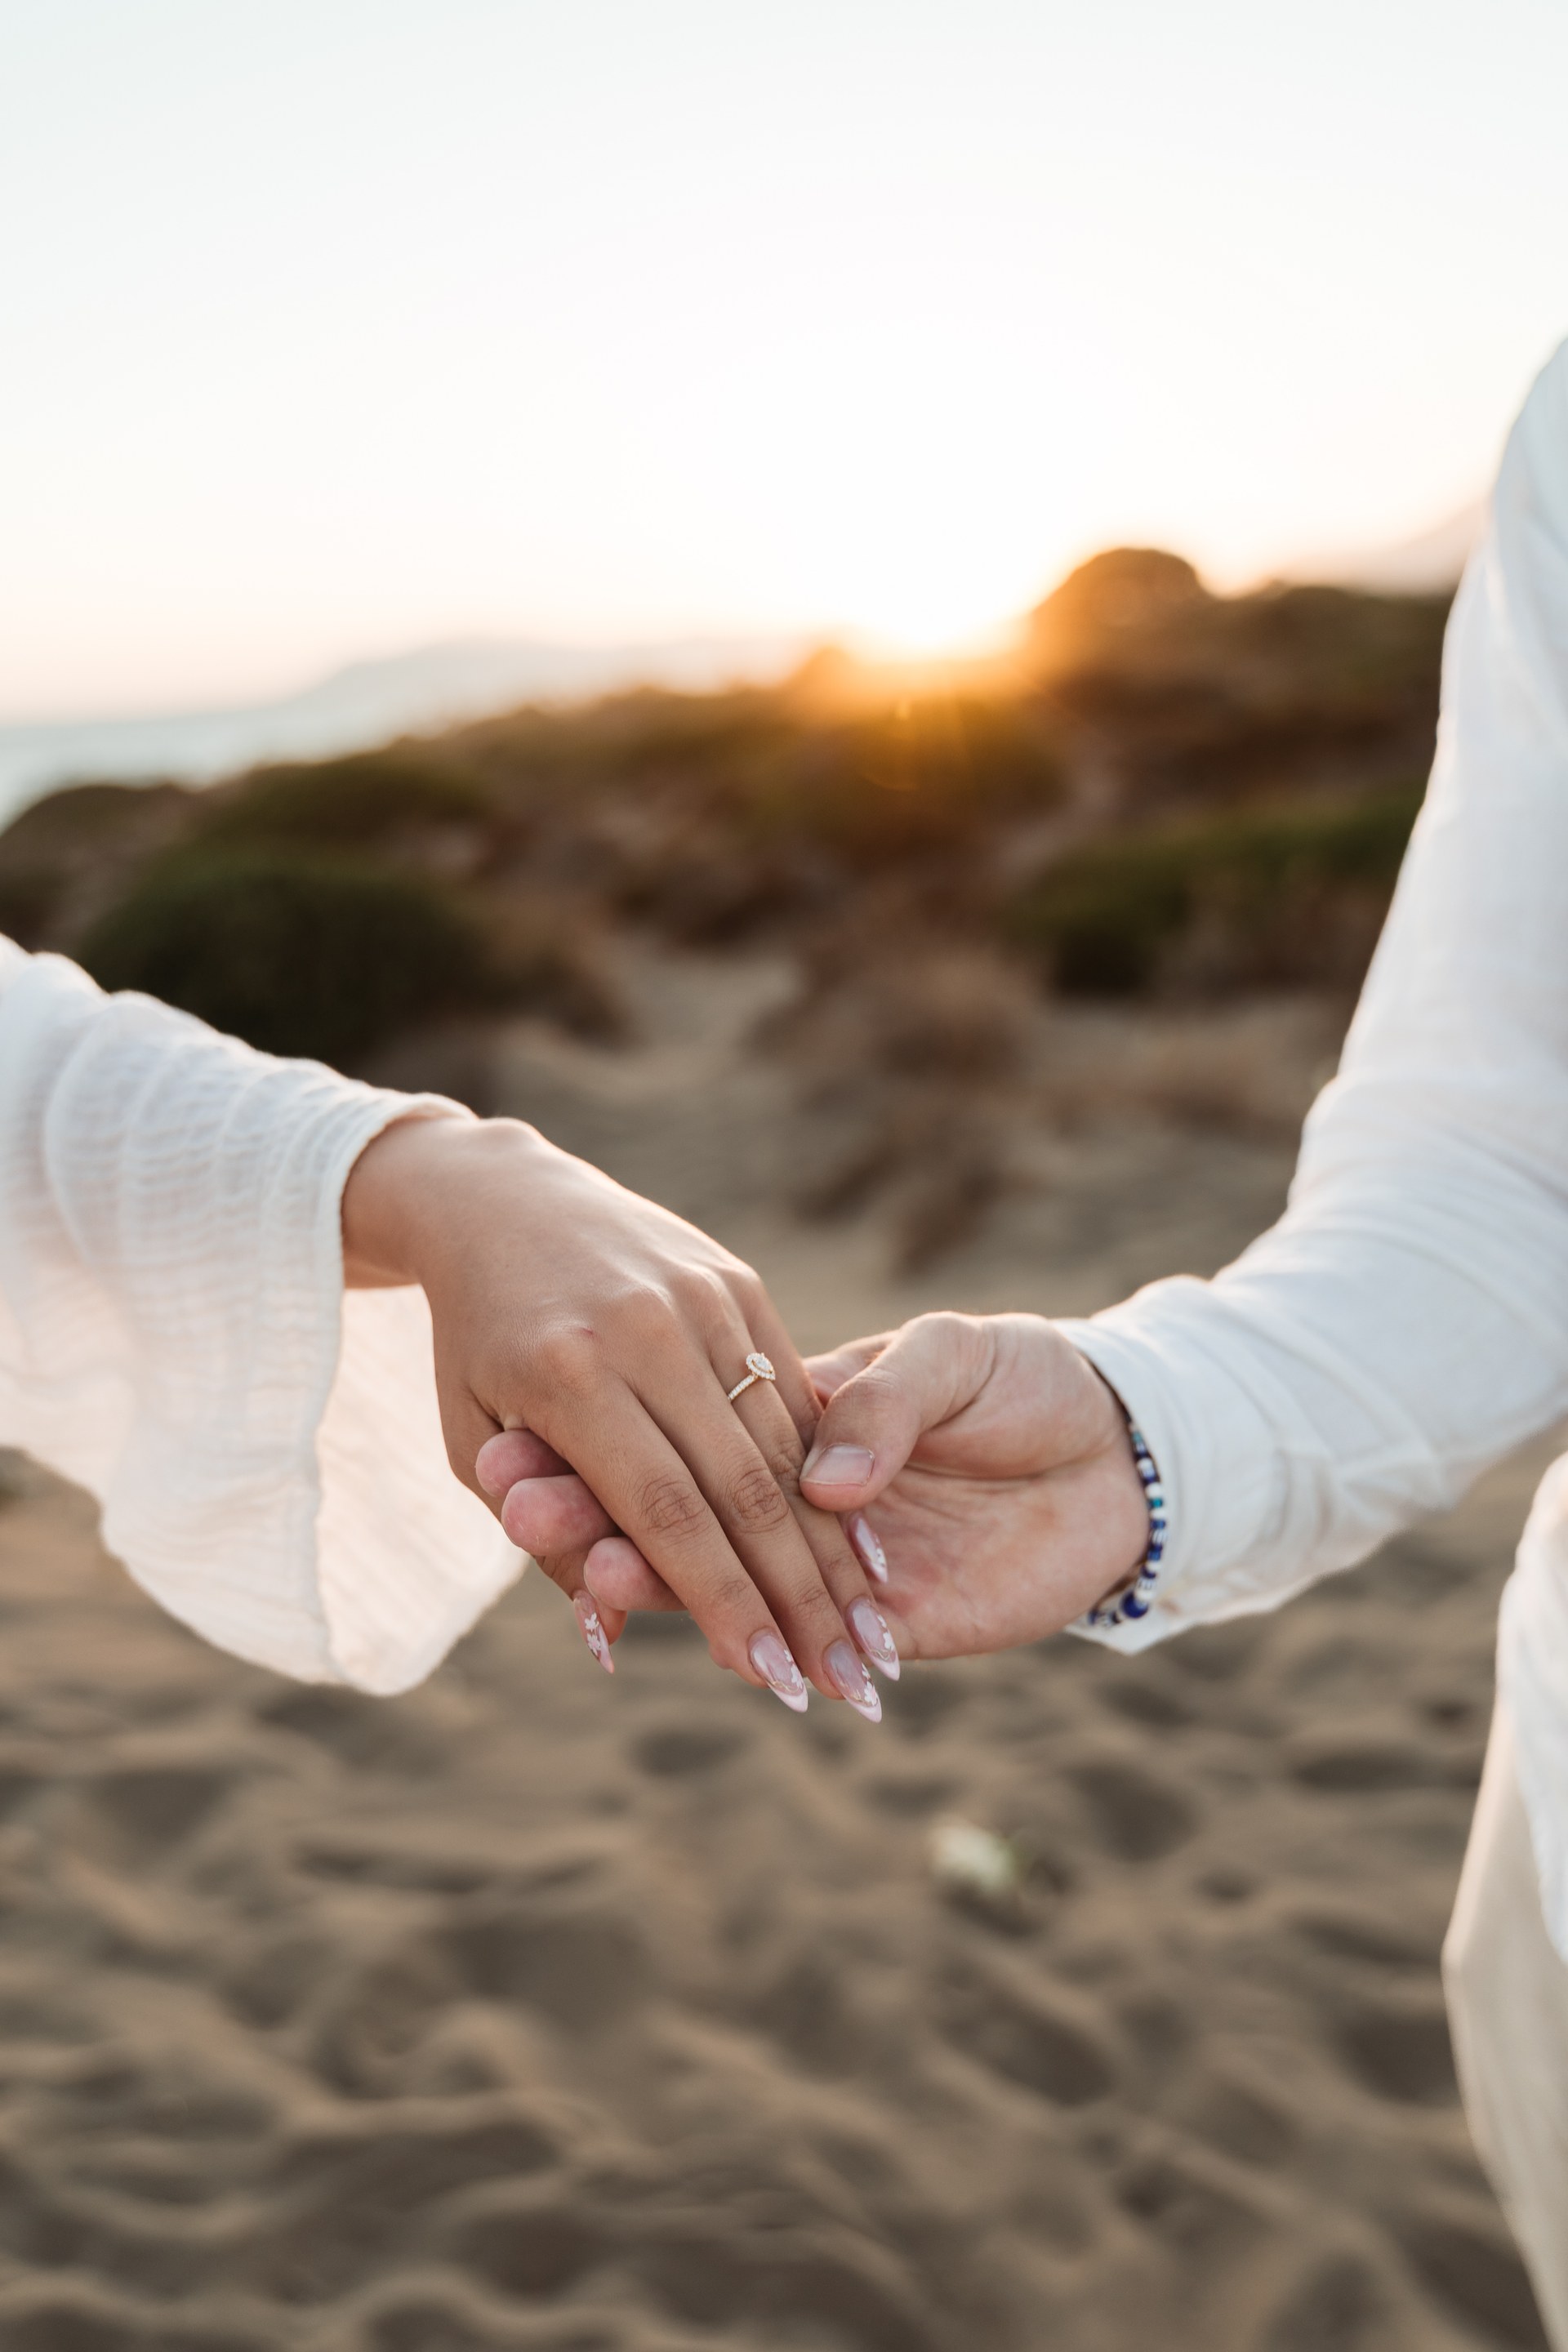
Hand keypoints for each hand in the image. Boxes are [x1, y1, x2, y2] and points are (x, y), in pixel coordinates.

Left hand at [341, 1112, 886, 1717]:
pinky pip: (794, 1391)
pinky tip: (861, 1541)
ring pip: (784, 1443)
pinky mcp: (737, 1282)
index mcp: (568, 1378)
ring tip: (869, 1627)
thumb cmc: (479, 1344)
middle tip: (846, 1679)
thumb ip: (549, 1541)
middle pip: (741, 1487)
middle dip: (801, 1596)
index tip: (770, 1678)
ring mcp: (699, 1300)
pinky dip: (830, 1471)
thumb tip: (615, 1641)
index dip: (724, 1603)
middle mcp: (642, 1333)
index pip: (664, 1516)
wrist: (505, 1200)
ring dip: (833, 1546)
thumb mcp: (477, 1442)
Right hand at [506, 1308, 1149, 1663]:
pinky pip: (788, 1639)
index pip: (687, 1435)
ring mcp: (828, 1567)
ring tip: (568, 1559)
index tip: (525, 1430)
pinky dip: (729, 1638)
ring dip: (636, 1574)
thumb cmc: (1035, 1379)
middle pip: (671, 1512)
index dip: (609, 1438)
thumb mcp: (953, 1358)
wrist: (1126, 1451)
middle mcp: (796, 1498)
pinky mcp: (884, 1625)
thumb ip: (886, 1403)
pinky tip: (659, 1625)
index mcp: (800, 1420)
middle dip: (588, 1508)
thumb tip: (823, 1483)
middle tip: (510, 1501)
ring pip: (708, 1578)